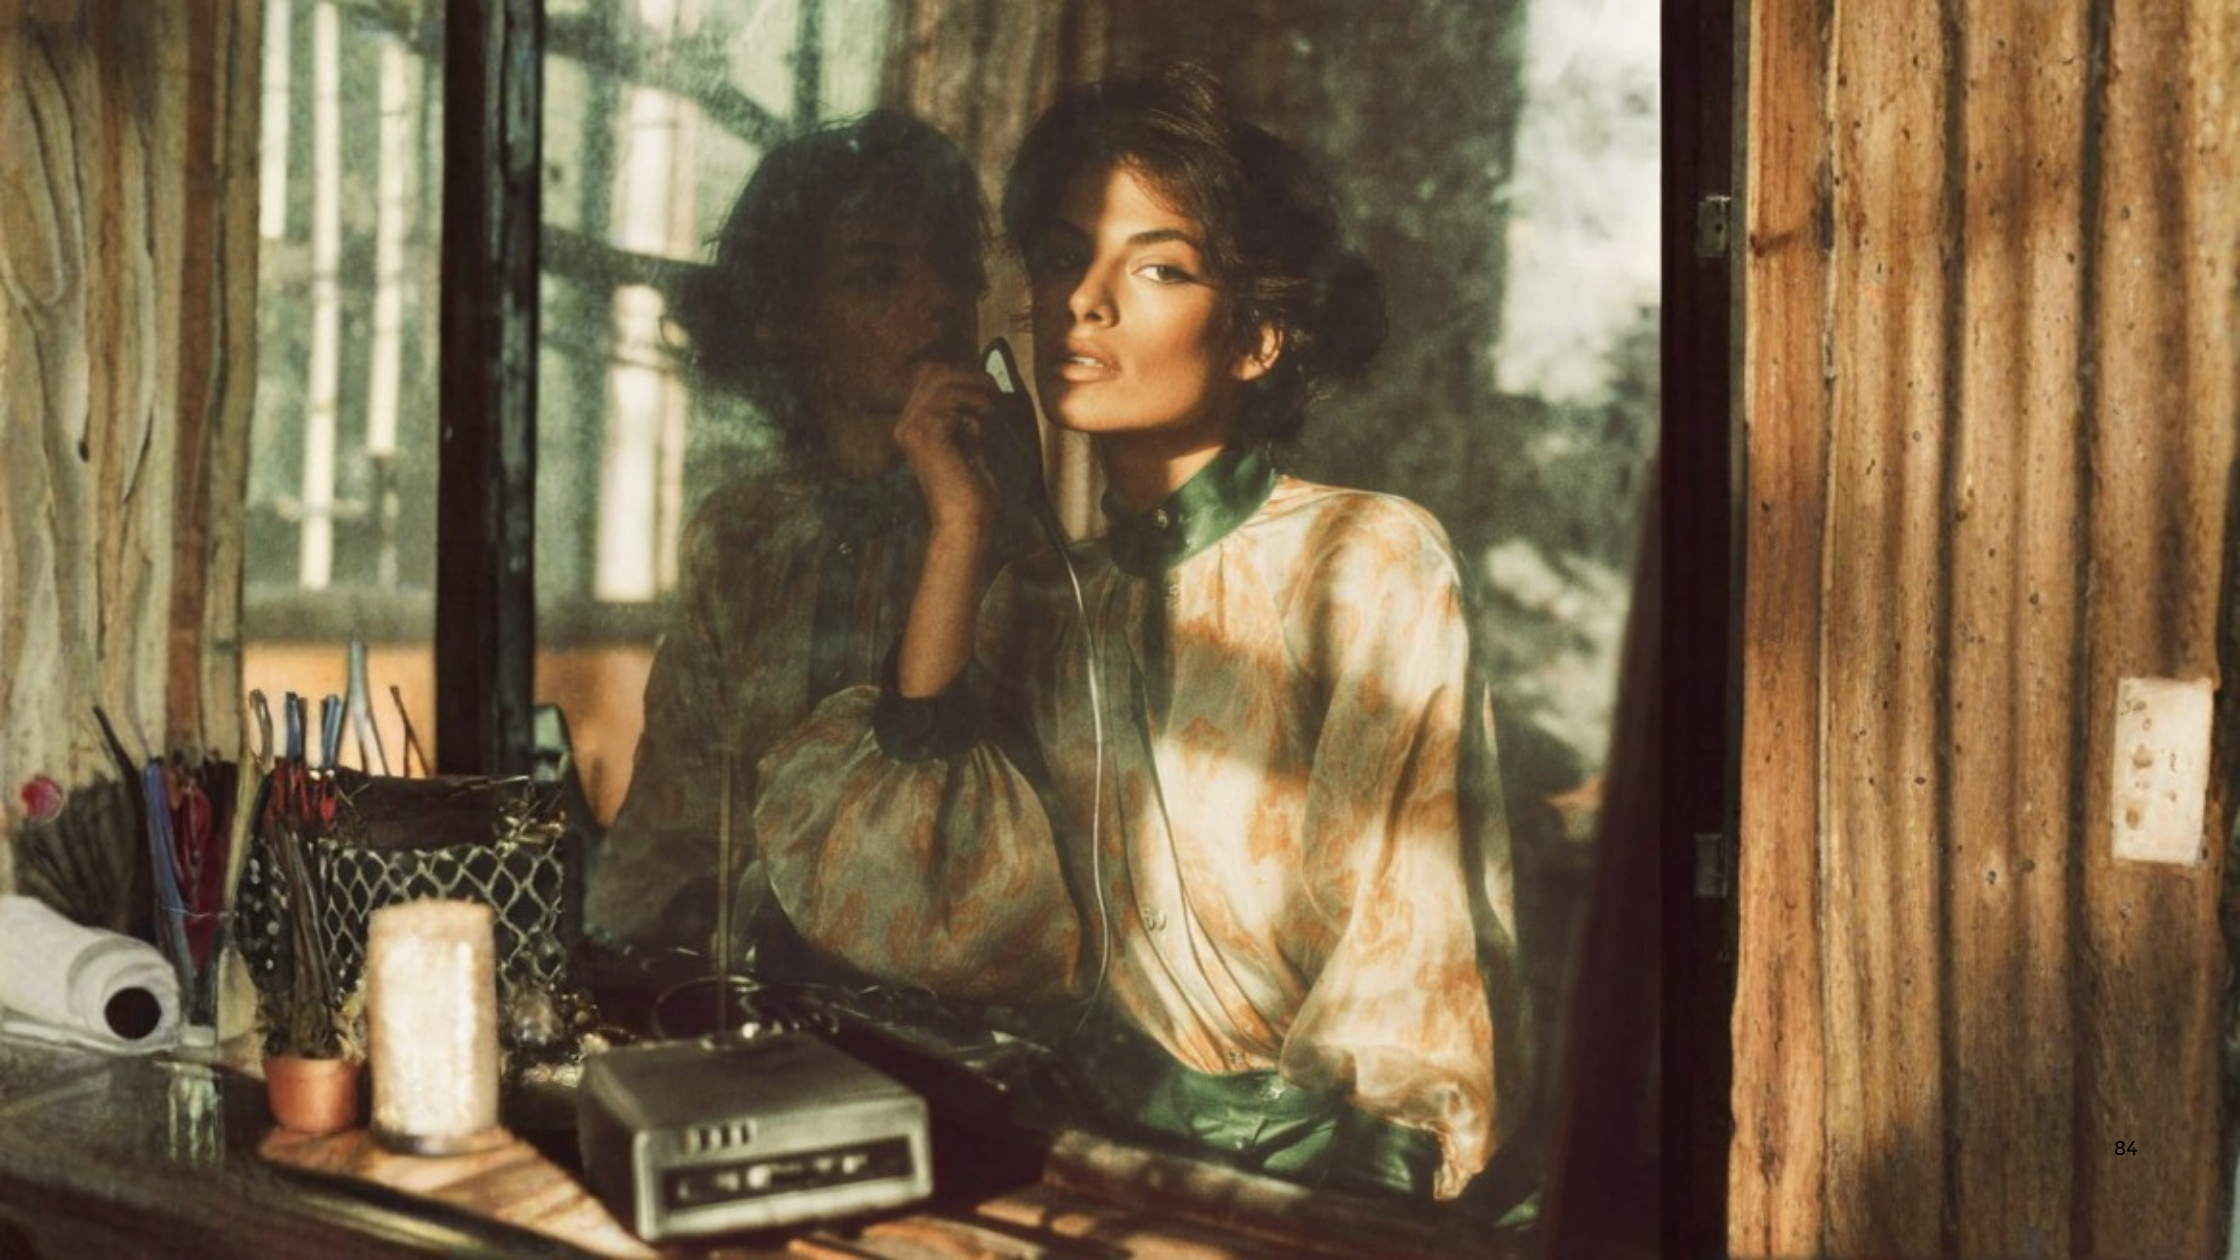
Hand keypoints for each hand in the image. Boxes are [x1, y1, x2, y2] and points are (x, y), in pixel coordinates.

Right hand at [893, 361, 1000, 536]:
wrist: (965, 519)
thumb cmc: (973, 487)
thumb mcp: (970, 442)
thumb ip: (967, 414)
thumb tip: (984, 382)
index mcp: (912, 426)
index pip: (930, 375)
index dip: (962, 374)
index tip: (989, 391)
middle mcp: (905, 424)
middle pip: (936, 372)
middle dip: (970, 378)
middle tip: (994, 397)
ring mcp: (911, 427)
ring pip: (946, 382)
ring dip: (976, 395)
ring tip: (990, 417)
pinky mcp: (924, 432)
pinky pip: (952, 400)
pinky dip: (974, 410)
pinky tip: (981, 432)